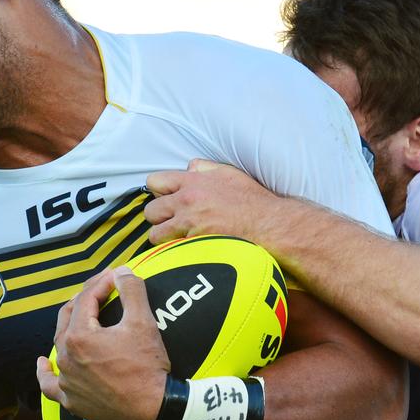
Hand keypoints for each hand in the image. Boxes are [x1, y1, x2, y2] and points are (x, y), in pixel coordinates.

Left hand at [36, 267, 168, 419]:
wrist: (153, 410)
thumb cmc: (147, 368)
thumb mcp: (143, 323)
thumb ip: (132, 291)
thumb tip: (122, 272)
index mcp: (79, 336)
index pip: (86, 299)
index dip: (102, 283)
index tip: (116, 276)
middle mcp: (66, 358)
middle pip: (68, 318)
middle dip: (84, 300)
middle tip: (102, 290)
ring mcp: (67, 381)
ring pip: (59, 346)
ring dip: (69, 328)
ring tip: (79, 316)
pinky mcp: (72, 400)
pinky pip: (51, 384)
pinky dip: (46, 373)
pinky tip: (43, 364)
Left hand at [145, 159, 277, 243]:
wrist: (268, 226)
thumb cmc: (252, 201)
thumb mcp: (229, 173)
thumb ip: (205, 168)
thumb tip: (189, 167)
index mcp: (193, 182)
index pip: (154, 181)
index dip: (159, 192)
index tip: (167, 200)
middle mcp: (187, 201)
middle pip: (151, 210)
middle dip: (159, 217)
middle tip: (172, 223)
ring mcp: (189, 225)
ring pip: (156, 234)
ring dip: (164, 237)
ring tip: (178, 239)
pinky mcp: (193, 245)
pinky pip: (170, 250)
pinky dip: (175, 252)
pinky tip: (187, 250)